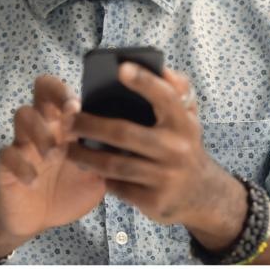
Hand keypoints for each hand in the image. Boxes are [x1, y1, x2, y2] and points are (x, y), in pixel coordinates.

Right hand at [0, 75, 105, 258]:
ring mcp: (23, 143)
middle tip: (68, 113)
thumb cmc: (68, 191)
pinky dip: (21, 165)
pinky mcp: (6, 164)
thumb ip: (109, 158)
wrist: (38, 220)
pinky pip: (7, 154)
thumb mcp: (96, 175)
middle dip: (54, 95)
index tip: (79, 106)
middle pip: (41, 89)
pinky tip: (32, 180)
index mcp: (66, 125)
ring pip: (22, 114)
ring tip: (52, 154)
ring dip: (40, 130)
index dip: (69, 91)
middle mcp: (44, 126)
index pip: (65, 91)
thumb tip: (138, 145)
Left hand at [66, 65, 247, 248]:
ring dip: (85, 155)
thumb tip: (160, 68)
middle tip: (67, 120)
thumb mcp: (188, 118)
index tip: (121, 67)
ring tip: (67, 147)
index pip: (165, 97)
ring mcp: (165, 177)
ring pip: (114, 165)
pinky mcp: (153, 201)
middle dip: (90, 125)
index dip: (144, 81)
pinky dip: (100, 177)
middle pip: (124, 133)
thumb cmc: (183, 144)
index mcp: (184, 123)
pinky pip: (117, 186)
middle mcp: (177, 149)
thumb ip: (176, 90)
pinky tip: (88, 168)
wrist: (202, 195)